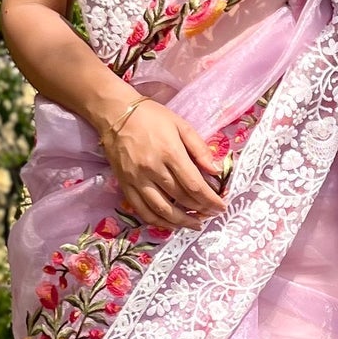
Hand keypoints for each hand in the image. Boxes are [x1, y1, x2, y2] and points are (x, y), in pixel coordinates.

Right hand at [101, 96, 228, 231]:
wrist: (115, 114)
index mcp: (170, 153)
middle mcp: (153, 169)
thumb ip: (200, 149)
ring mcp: (137, 179)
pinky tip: (170, 224)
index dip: (210, 200)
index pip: (194, 185)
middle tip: (211, 214)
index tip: (221, 207)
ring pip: (162, 210)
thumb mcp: (181, 125)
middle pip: (181, 198)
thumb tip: (216, 171)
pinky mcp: (125, 185)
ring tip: (195, 225)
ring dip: (181, 222)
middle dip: (200, 210)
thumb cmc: (152, 117)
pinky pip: (142, 210)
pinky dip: (158, 221)